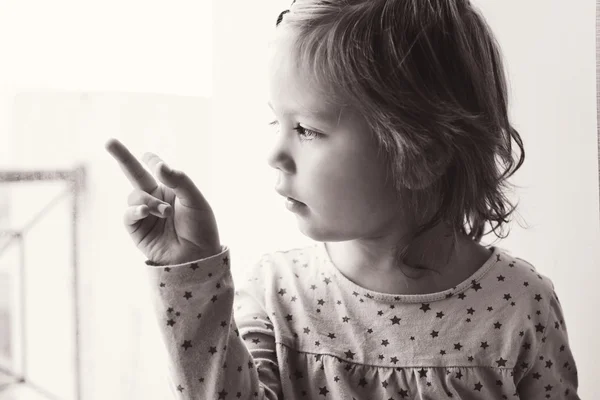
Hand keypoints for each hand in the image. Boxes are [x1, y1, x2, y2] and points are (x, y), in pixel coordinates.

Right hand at [105, 138, 220, 264]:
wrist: (198, 258)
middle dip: (121, 157)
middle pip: (134, 174)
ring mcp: (145, 214)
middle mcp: (156, 199)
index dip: (152, 160)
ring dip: (148, 201)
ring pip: (134, 196)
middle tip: (108, 141)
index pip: (157, 169)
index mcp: (172, 190)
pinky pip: (129, 215)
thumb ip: (179, 181)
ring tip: (165, 212)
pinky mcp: (138, 231)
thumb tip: (157, 165)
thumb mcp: (195, 201)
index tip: (148, 155)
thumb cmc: (201, 229)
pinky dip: (136, 210)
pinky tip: (146, 211)